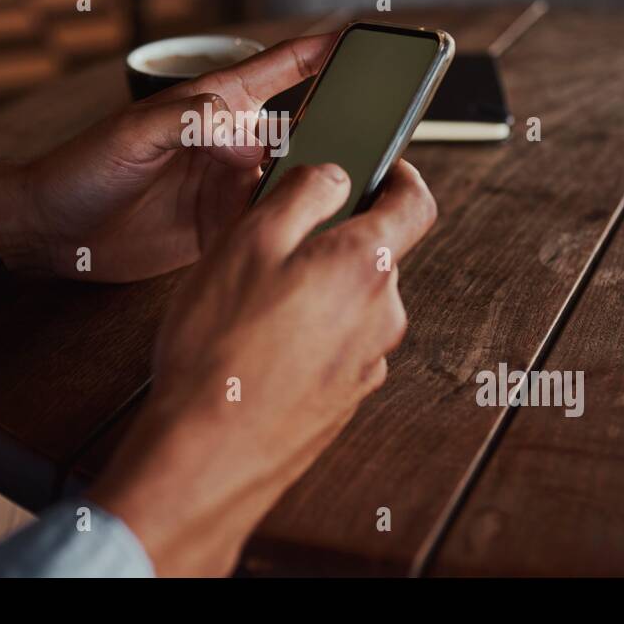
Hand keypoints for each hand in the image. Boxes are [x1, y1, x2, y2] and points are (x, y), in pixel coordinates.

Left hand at [0, 34, 336, 281]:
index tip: (367, 39)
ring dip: (317, 186)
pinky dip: (289, 228)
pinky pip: (267, 224)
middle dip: (340, 130)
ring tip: (351, 193)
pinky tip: (309, 234)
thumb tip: (249, 135)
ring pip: (291, 181)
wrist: (49, 231)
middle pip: (301, 130)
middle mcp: (229, 144)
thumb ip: (190, 122)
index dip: (324, 51)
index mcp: (213, 105)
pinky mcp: (220, 229)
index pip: (281, 69)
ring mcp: (227, 187)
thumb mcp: (132, 133)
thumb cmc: (81, 167)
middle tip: (380, 138)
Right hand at [87, 159, 436, 575]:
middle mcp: (381, 314)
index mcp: (365, 264)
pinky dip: (308, 332)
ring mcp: (366, 361)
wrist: (206, 455)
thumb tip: (334, 175)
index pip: (417, 204)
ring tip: (252, 299)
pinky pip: (336, 344)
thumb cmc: (220, 349)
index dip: (401, 176)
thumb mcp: (247, 241)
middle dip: (333, 237)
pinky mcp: (344, 397)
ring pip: (352, 301)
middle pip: (376, 253)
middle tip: (274, 237)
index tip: (380, 168)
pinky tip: (256, 344)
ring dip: (316, 287)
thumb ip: (302, 194)